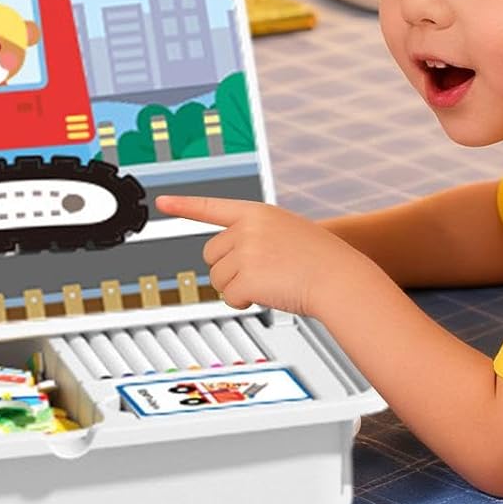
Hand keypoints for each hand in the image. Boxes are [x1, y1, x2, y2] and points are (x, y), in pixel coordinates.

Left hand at [154, 194, 376, 317]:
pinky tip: (268, 295)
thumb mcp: (286, 232)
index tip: (162, 202)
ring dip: (238, 287)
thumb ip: (255, 235)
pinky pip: (229, 297)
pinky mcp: (246, 277)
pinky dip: (244, 302)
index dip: (184, 205)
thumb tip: (224, 257)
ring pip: (217, 278)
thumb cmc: (320, 260)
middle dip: (229, 269)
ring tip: (270, 282)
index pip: (212, 207)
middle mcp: (247, 228)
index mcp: (257, 213)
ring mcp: (246, 252)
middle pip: (211, 254)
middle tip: (260, 272)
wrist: (340, 279)